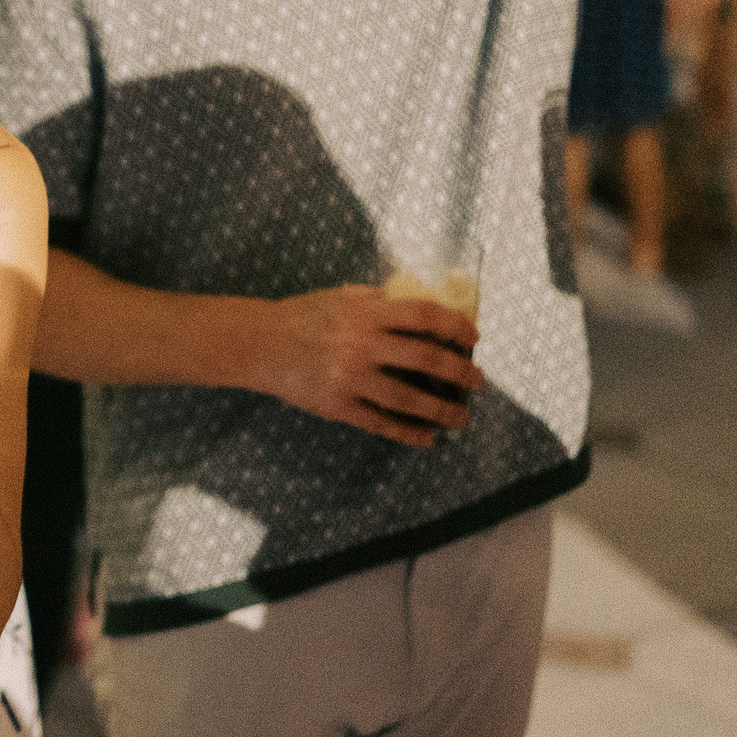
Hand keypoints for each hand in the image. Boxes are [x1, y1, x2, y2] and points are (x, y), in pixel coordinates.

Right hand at [258, 285, 483, 448]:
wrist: (259, 344)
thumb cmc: (302, 316)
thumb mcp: (341, 298)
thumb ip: (378, 302)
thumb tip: (418, 311)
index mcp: (367, 314)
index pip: (425, 316)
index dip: (456, 326)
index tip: (472, 338)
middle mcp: (363, 345)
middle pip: (426, 359)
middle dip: (460, 372)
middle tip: (478, 381)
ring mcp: (351, 378)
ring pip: (409, 398)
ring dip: (443, 410)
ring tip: (462, 417)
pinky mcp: (338, 405)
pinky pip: (380, 423)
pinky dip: (408, 432)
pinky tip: (426, 437)